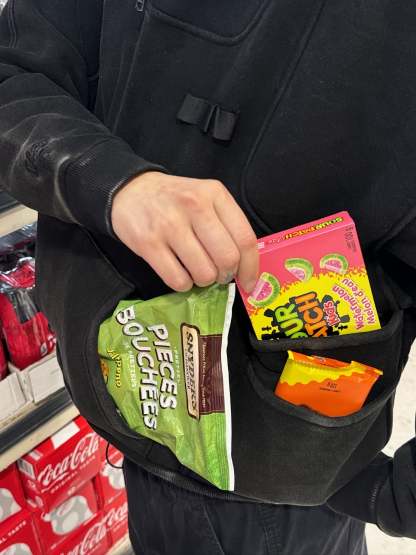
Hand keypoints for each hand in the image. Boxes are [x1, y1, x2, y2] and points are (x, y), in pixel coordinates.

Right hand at [111, 171, 258, 292]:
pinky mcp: (149, 243)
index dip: (251, 267)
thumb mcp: (205, 198)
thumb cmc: (174, 199)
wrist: (130, 190)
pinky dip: (183, 284)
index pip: (244, 238)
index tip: (249, 282)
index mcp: (214, 194)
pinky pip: (178, 280)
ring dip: (204, 280)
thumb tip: (244, 267)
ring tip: (196, 270)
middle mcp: (194, 206)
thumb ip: (226, 225)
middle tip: (218, 274)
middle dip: (226, 275)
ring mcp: (170, 225)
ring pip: (204, 273)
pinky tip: (180, 272)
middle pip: (227, 259)